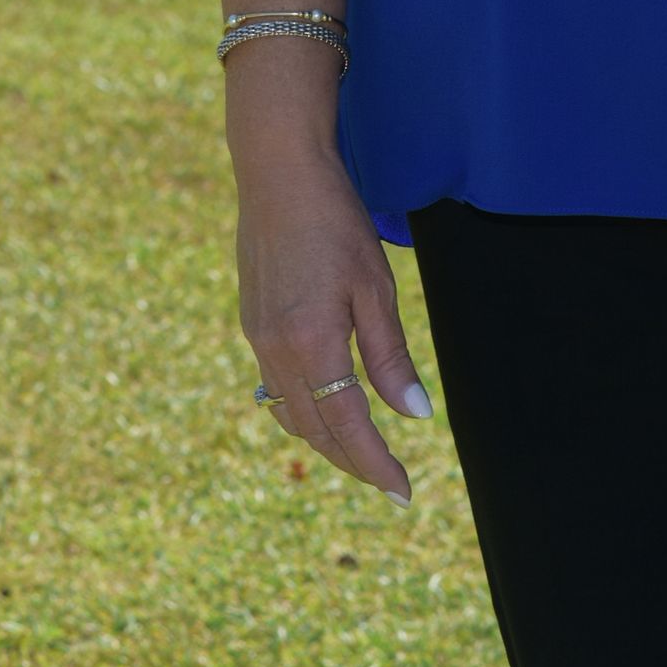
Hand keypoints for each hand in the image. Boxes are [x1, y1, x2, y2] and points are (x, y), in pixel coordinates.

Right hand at [236, 147, 434, 504]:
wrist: (277, 174)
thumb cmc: (335, 221)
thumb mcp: (374, 286)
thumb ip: (390, 356)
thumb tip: (414, 415)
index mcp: (311, 345)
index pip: (348, 427)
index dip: (376, 464)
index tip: (403, 492)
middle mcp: (276, 352)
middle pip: (316, 432)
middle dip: (353, 462)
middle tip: (388, 481)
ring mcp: (257, 339)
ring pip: (291, 415)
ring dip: (326, 440)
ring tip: (362, 451)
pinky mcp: (252, 323)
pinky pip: (276, 387)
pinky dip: (304, 409)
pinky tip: (326, 404)